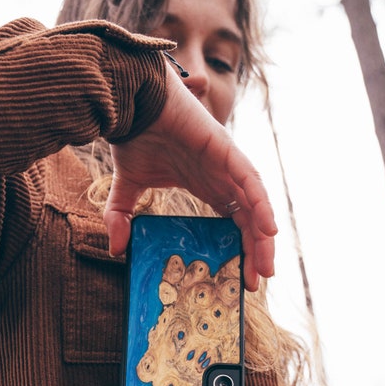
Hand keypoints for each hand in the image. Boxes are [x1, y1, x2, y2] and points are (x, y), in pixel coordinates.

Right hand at [105, 65, 276, 289]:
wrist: (132, 102)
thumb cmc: (134, 135)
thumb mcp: (126, 187)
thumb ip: (122, 217)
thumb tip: (116, 249)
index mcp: (205, 185)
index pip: (231, 223)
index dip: (238, 249)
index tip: (239, 279)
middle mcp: (221, 177)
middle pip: (249, 220)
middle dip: (255, 251)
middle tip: (255, 283)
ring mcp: (226, 163)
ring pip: (255, 205)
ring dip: (262, 237)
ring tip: (265, 267)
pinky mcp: (225, 150)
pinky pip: (250, 181)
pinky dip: (261, 204)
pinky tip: (268, 229)